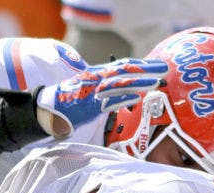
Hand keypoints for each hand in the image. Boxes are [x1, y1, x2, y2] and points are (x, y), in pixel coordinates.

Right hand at [35, 58, 167, 136]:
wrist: (49, 108)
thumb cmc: (72, 99)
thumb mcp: (92, 88)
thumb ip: (108, 86)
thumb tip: (129, 89)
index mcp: (99, 73)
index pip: (124, 65)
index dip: (142, 63)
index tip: (158, 64)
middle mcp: (97, 79)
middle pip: (125, 70)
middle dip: (146, 69)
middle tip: (164, 69)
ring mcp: (93, 92)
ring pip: (119, 84)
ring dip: (138, 83)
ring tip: (155, 82)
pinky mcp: (89, 106)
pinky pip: (107, 102)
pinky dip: (122, 99)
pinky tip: (135, 98)